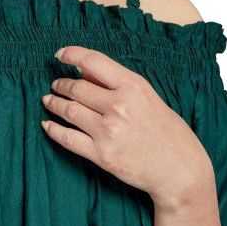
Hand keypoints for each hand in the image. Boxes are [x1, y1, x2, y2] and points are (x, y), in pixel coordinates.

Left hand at [42, 45, 214, 211]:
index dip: (72, 55)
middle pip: (77, 88)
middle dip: (61, 85)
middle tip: (55, 85)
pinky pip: (68, 138)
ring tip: (49, 100)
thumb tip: (85, 72)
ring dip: (54, 104)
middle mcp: (119, 106)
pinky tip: (47, 125)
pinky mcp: (101, 155)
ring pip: (69, 111)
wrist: (180, 170)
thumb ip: (119, 85)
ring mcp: (108, 131)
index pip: (94, 62)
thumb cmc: (169, 133)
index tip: (60, 55)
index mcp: (134, 86)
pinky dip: (53, 130)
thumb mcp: (149, 98)